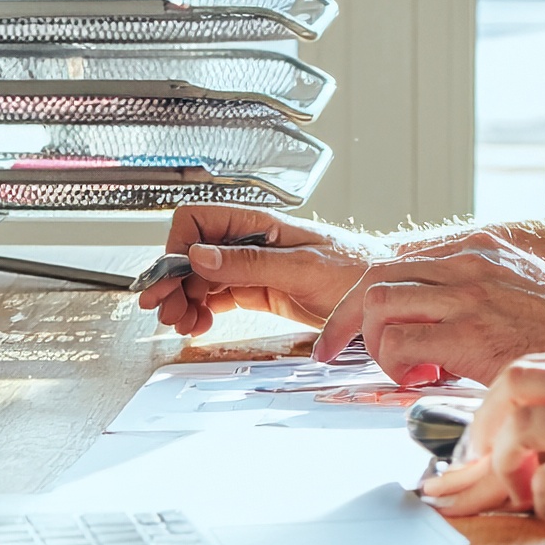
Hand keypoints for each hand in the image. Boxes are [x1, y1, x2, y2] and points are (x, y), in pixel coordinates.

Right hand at [136, 206, 370, 336]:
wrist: (379, 292)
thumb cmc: (354, 270)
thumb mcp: (301, 268)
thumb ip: (250, 263)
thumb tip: (201, 255)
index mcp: (258, 225)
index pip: (196, 220)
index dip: (178, 248)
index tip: (173, 279)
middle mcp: (249, 242)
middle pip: (190, 252)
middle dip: (173, 281)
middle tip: (165, 311)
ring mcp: (251, 266)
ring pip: (199, 277)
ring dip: (183, 300)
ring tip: (183, 323)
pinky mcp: (257, 289)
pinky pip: (216, 296)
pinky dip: (201, 310)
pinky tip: (199, 324)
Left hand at [314, 240, 544, 380]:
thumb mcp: (520, 291)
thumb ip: (476, 297)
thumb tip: (437, 326)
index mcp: (478, 250)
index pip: (398, 262)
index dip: (362, 298)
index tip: (344, 327)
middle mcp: (469, 263)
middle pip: (376, 277)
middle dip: (344, 318)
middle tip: (334, 351)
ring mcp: (470, 295)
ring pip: (380, 304)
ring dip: (376, 345)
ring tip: (404, 370)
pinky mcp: (474, 332)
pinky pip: (401, 342)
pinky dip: (397, 365)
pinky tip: (425, 380)